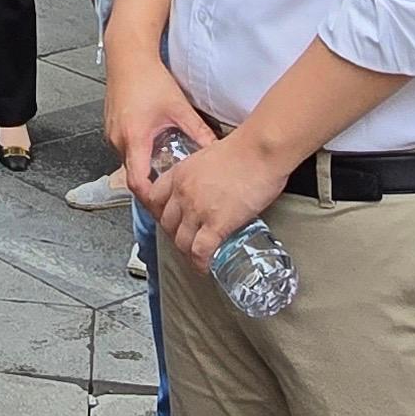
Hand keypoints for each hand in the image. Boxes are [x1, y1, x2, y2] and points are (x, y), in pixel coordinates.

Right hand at [107, 53, 213, 213]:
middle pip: (133, 176)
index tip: (166, 207)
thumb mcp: (178, 108)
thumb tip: (216, 150)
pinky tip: (156, 150)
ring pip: (129, 163)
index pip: (138, 183)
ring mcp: (112, 135)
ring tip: (166, 172)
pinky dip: (140, 155)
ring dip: (146, 169)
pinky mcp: (113, 129)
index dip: (151, 199)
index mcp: (134, 138)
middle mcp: (118, 140)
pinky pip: (126, 151)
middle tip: (172, 195)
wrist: (127, 57)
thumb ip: (198, 131)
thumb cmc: (148, 78)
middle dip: (152, 187)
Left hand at [152, 129, 282, 272]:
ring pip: (181, 241)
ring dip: (187, 252)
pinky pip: (200, 251)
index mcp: (179, 173)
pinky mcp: (216, 224)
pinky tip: (205, 267)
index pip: (154, 198)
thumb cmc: (244, 149)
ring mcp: (197, 210)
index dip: (160, 213)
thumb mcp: (209, 155)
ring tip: (196, 256)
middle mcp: (182, 193)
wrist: (260, 151)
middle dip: (175, 235)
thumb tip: (211, 183)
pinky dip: (200, 262)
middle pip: (167, 223)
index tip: (169, 219)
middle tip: (186, 239)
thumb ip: (202, 172)